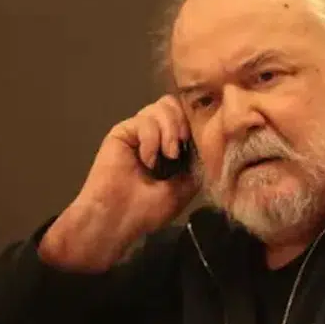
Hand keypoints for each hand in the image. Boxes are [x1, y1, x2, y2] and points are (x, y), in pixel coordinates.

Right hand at [39, 96, 197, 271]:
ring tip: (169, 155)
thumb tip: (206, 139)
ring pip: (162, 107)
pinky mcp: (123, 131)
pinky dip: (151, 139)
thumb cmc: (149, 209)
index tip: (203, 139)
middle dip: (184, 122)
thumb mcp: (186, 188)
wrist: (118, 218)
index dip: (198, 122)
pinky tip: (147, 160)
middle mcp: (157, 136)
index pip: (189, 119)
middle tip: (183, 145)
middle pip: (176, 105)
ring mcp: (140, 133)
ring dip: (170, 129)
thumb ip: (197, 162)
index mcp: (173, 148)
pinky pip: (144, 120)